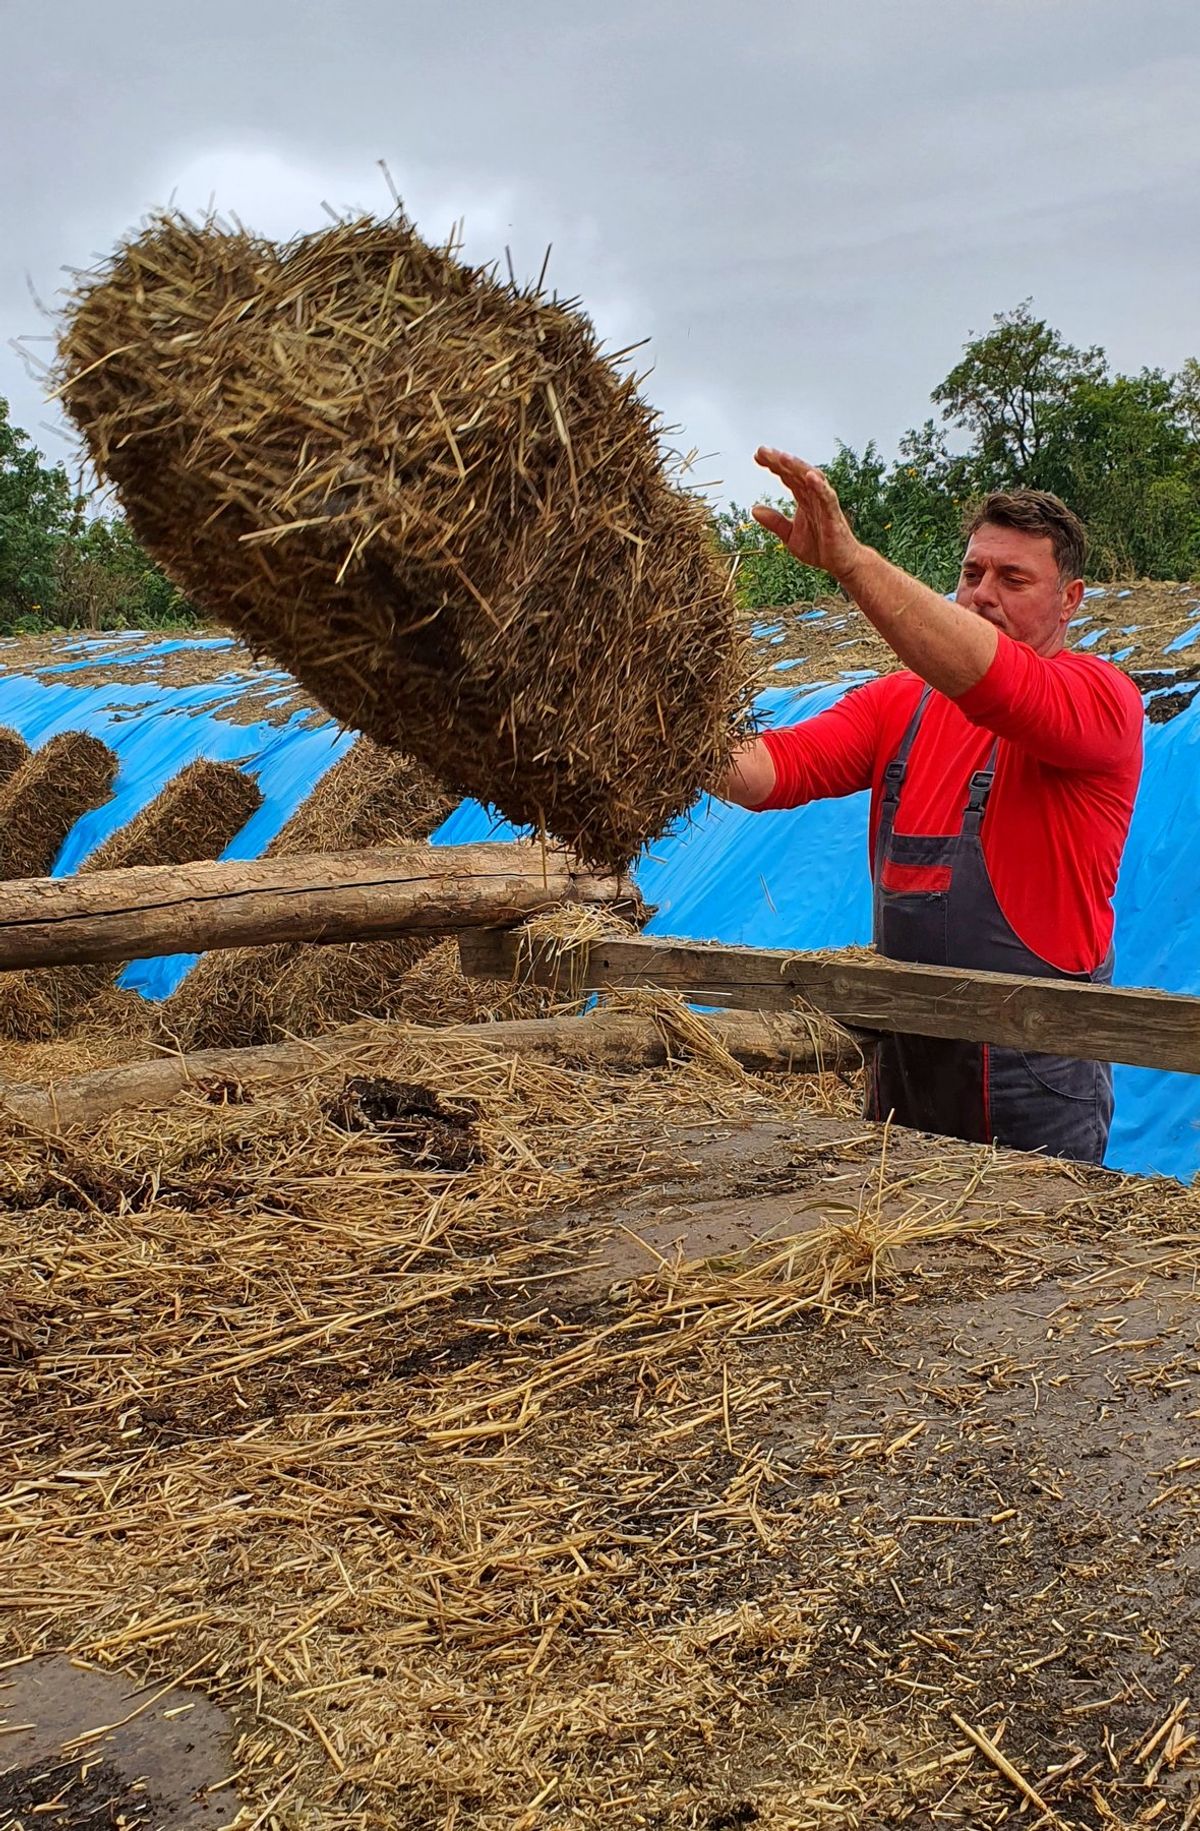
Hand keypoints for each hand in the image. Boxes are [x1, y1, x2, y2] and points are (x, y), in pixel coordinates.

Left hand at [752, 447, 860, 581]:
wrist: (841, 563)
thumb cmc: (821, 547)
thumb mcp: (790, 536)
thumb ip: (775, 522)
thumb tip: (754, 509)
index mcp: (804, 499)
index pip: (788, 477)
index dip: (774, 465)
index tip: (758, 456)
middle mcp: (814, 496)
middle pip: (796, 473)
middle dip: (780, 461)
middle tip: (762, 451)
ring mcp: (825, 503)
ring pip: (812, 479)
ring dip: (798, 467)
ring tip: (783, 458)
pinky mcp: (834, 515)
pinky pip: (827, 497)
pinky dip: (819, 486)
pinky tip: (810, 476)